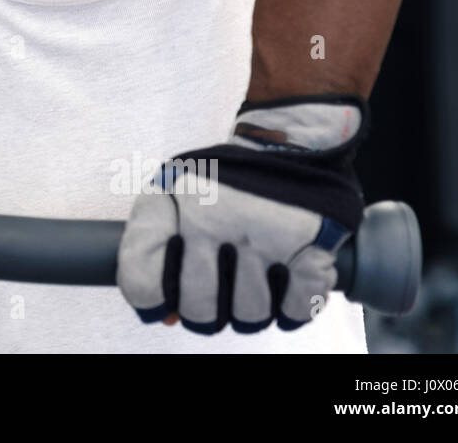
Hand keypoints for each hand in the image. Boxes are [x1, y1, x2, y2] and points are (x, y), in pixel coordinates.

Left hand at [117, 95, 367, 333]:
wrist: (287, 141)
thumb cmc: (222, 177)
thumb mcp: (169, 190)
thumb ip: (153, 246)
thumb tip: (163, 316)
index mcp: (179, 209)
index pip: (144, 282)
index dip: (152, 299)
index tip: (164, 299)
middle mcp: (218, 224)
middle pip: (199, 311)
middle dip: (203, 310)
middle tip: (214, 292)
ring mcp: (267, 238)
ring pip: (249, 315)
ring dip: (248, 308)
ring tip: (250, 280)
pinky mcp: (312, 249)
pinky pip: (295, 308)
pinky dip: (290, 308)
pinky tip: (282, 285)